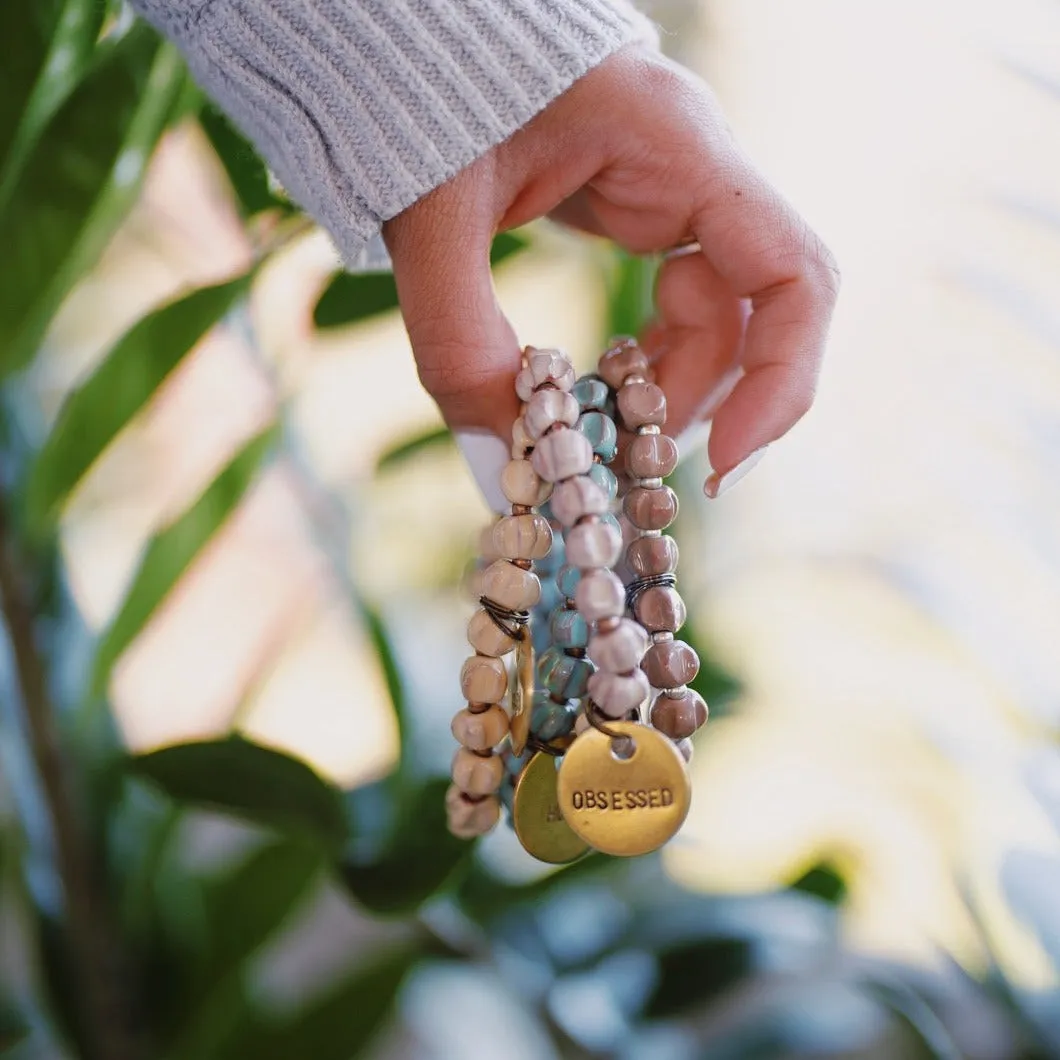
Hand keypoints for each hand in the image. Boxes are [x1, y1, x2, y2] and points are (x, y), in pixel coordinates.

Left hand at [382, 44, 838, 494]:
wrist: (410, 33)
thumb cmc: (425, 95)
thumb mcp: (431, 219)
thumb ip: (457, 340)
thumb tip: (500, 460)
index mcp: (674, 146)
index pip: (793, 272)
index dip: (782, 379)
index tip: (724, 462)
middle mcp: (694, 169)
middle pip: (751, 311)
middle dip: (696, 398)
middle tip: (629, 465)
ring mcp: (672, 189)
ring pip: (713, 315)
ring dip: (663, 388)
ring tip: (595, 436)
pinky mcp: (640, 207)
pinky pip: (672, 301)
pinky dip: (642, 359)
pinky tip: (593, 389)